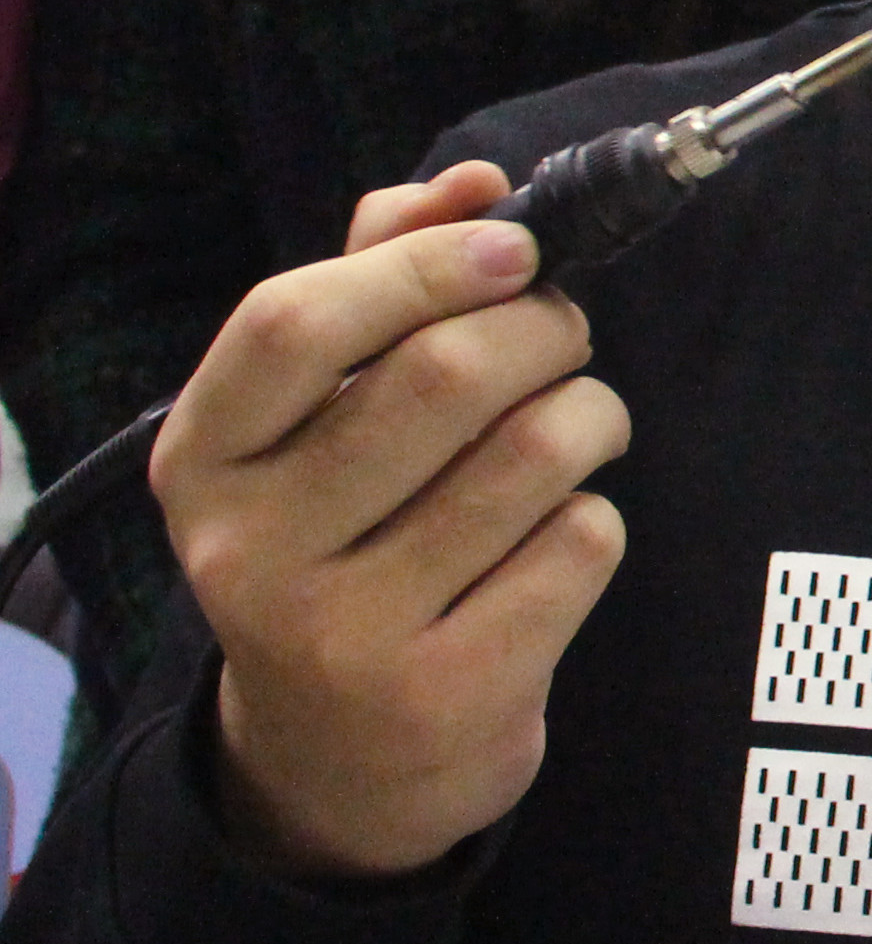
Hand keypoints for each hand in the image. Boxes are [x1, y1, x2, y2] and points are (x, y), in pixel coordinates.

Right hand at [156, 163, 628, 880]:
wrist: (346, 762)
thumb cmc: (348, 540)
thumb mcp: (321, 420)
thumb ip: (377, 279)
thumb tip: (474, 181)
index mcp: (202, 461)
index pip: (295, 319)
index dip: (424, 262)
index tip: (513, 247)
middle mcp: (247, 549)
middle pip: (441, 375)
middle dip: (543, 331)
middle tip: (562, 340)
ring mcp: (341, 632)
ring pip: (534, 453)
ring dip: (591, 416)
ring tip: (578, 428)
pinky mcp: (445, 692)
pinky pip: (580, 544)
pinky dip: (596, 518)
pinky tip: (555, 538)